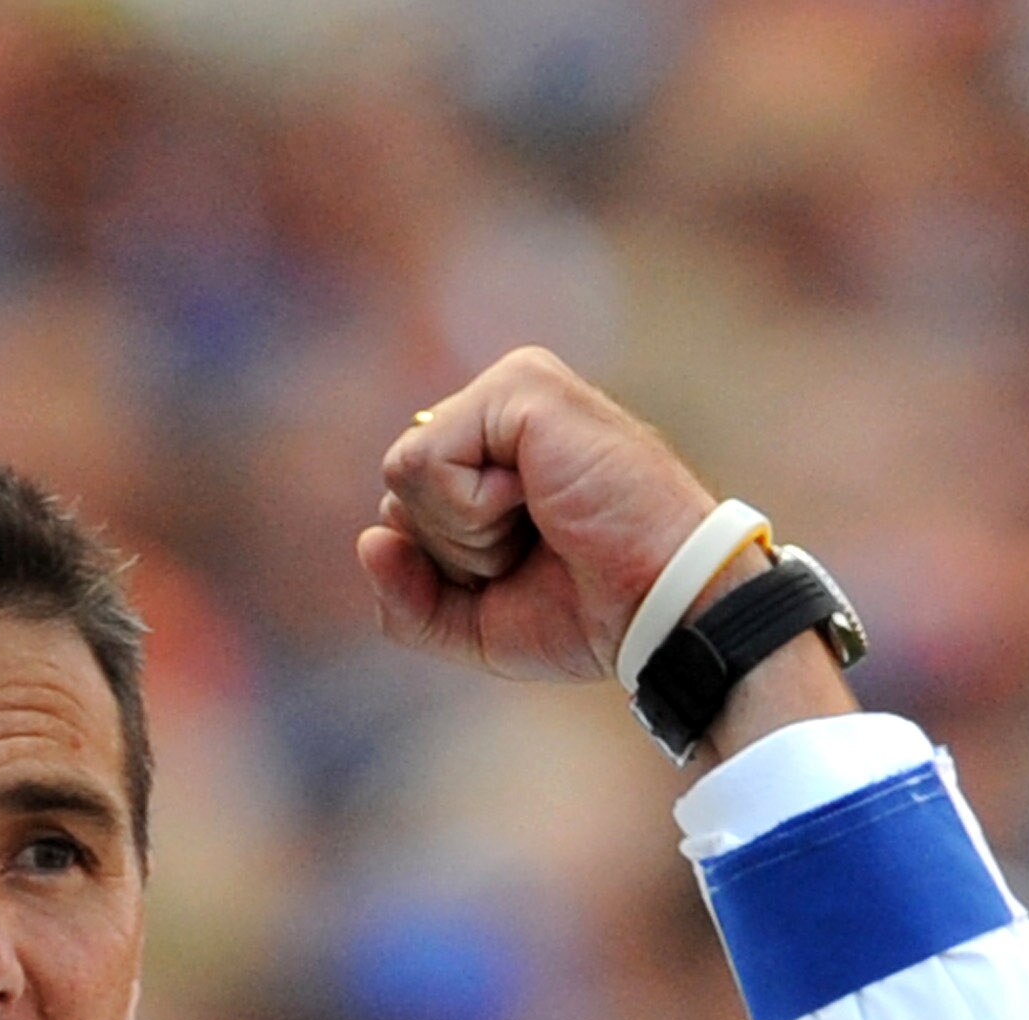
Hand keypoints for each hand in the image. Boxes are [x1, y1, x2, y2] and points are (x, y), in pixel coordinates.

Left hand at [360, 349, 718, 681]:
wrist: (660, 607)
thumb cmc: (588, 612)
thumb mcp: (474, 626)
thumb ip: (407, 598)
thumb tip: (368, 538)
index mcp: (490, 456)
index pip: (404, 507)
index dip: (445, 565)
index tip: (522, 570)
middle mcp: (497, 413)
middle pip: (398, 489)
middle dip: (453, 548)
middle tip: (537, 547)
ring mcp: (510, 390)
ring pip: (405, 471)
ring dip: (465, 531)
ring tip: (540, 523)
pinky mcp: (520, 385)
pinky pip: (427, 460)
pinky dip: (471, 509)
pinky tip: (536, 499)